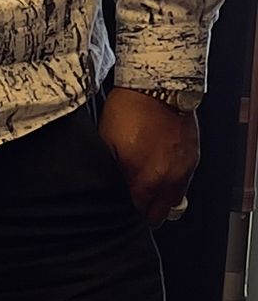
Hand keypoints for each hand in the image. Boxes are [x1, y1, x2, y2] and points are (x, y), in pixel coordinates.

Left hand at [97, 85, 198, 227]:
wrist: (157, 86)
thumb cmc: (130, 109)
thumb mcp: (107, 142)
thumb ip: (111, 172)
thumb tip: (109, 188)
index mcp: (144, 178)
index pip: (137, 212)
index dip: (127, 212)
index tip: (122, 207)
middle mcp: (167, 179)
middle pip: (158, 214)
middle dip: (145, 212)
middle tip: (134, 204)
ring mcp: (183, 170)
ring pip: (174, 201)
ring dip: (161, 200)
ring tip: (148, 191)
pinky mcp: (193, 159)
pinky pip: (184, 183)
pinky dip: (173, 183)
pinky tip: (161, 173)